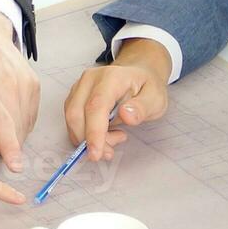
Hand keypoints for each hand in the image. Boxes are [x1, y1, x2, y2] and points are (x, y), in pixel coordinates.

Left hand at [0, 4, 39, 172]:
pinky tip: (2, 111)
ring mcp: (25, 84)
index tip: (16, 166)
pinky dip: (18, 123)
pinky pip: (31, 117)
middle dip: (0, 145)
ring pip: (25, 127)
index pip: (2, 122)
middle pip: (15, 131)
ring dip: (9, 134)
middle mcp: (9, 86)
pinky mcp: (34, 84)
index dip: (9, 146)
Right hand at [62, 39, 167, 161]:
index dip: (93, 131)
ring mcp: (79, 87)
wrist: (137, 74)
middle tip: (110, 152)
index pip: (96, 106)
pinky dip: (84, 134)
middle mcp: (90, 79)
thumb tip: (125, 115)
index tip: (96, 154)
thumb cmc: (146, 87)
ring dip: (87, 138)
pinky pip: (72, 121)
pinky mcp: (74, 97)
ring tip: (113, 138)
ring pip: (72, 119)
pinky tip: (104, 134)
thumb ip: (142, 108)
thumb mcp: (155, 99)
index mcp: (112, 77)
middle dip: (90, 140)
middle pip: (77, 114)